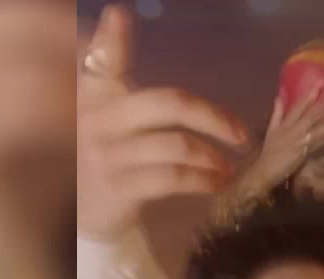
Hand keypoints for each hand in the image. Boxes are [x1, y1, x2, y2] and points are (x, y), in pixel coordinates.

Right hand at [77, 4, 247, 238]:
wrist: (82, 215)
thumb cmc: (105, 156)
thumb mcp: (107, 118)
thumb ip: (117, 82)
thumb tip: (134, 37)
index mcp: (95, 94)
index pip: (101, 60)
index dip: (110, 38)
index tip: (119, 14)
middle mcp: (97, 118)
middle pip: (168, 104)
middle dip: (213, 117)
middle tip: (241, 134)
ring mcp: (107, 153)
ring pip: (177, 145)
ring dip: (213, 157)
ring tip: (228, 167)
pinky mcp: (118, 186)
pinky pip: (174, 178)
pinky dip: (204, 180)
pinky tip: (216, 183)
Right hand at [247, 83, 323, 188]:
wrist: (265, 170)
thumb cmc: (270, 150)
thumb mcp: (271, 129)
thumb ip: (277, 112)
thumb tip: (279, 95)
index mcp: (285, 123)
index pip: (299, 105)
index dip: (310, 94)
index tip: (322, 82)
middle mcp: (292, 130)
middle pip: (310, 115)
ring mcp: (298, 142)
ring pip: (315, 130)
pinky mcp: (302, 154)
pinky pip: (315, 145)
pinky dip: (323, 140)